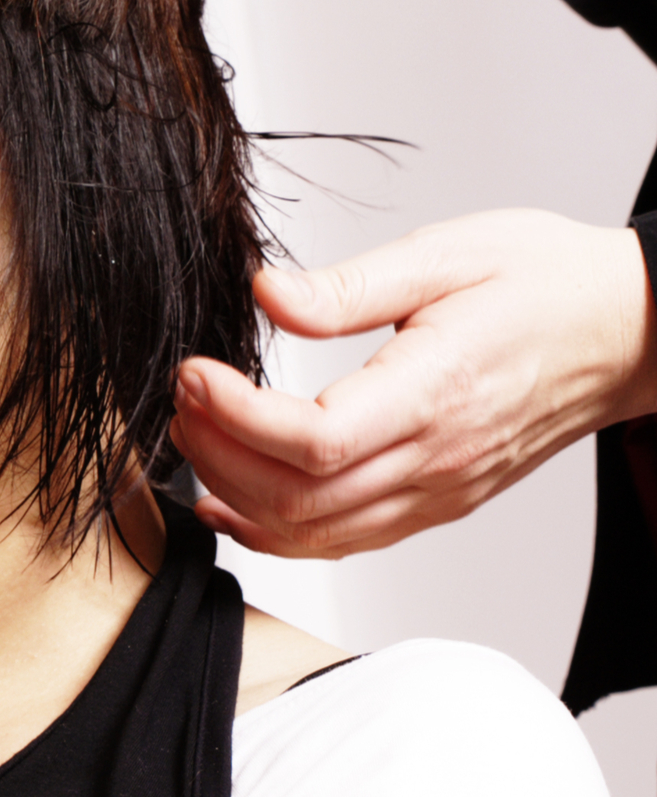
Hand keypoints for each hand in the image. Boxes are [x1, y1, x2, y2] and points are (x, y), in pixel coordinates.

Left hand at [170, 210, 656, 557]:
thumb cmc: (542, 283)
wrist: (625, 329)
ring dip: (237, 495)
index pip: (315, 440)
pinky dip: (276, 531)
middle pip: (300, 498)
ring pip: (317, 533)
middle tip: (183, 397)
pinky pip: (346, 540)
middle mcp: (436, 458)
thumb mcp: (444, 255)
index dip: (236, 416)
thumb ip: (347, 286)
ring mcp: (438, 491)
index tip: (194, 373)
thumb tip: (266, 293)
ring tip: (194, 436)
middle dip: (217, 453)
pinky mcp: (437, 501)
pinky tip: (231, 501)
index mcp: (436, 392)